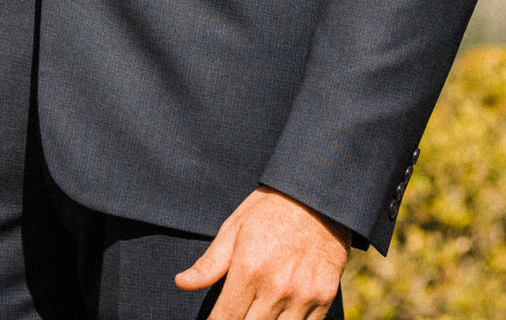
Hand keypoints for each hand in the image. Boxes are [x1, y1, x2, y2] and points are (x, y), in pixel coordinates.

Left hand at [175, 186, 352, 319]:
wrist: (318, 197)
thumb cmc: (270, 210)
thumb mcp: (234, 228)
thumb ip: (210, 263)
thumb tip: (181, 283)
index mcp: (249, 269)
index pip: (225, 318)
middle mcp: (276, 287)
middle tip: (234, 314)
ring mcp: (303, 295)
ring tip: (255, 314)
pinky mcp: (324, 298)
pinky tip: (279, 316)